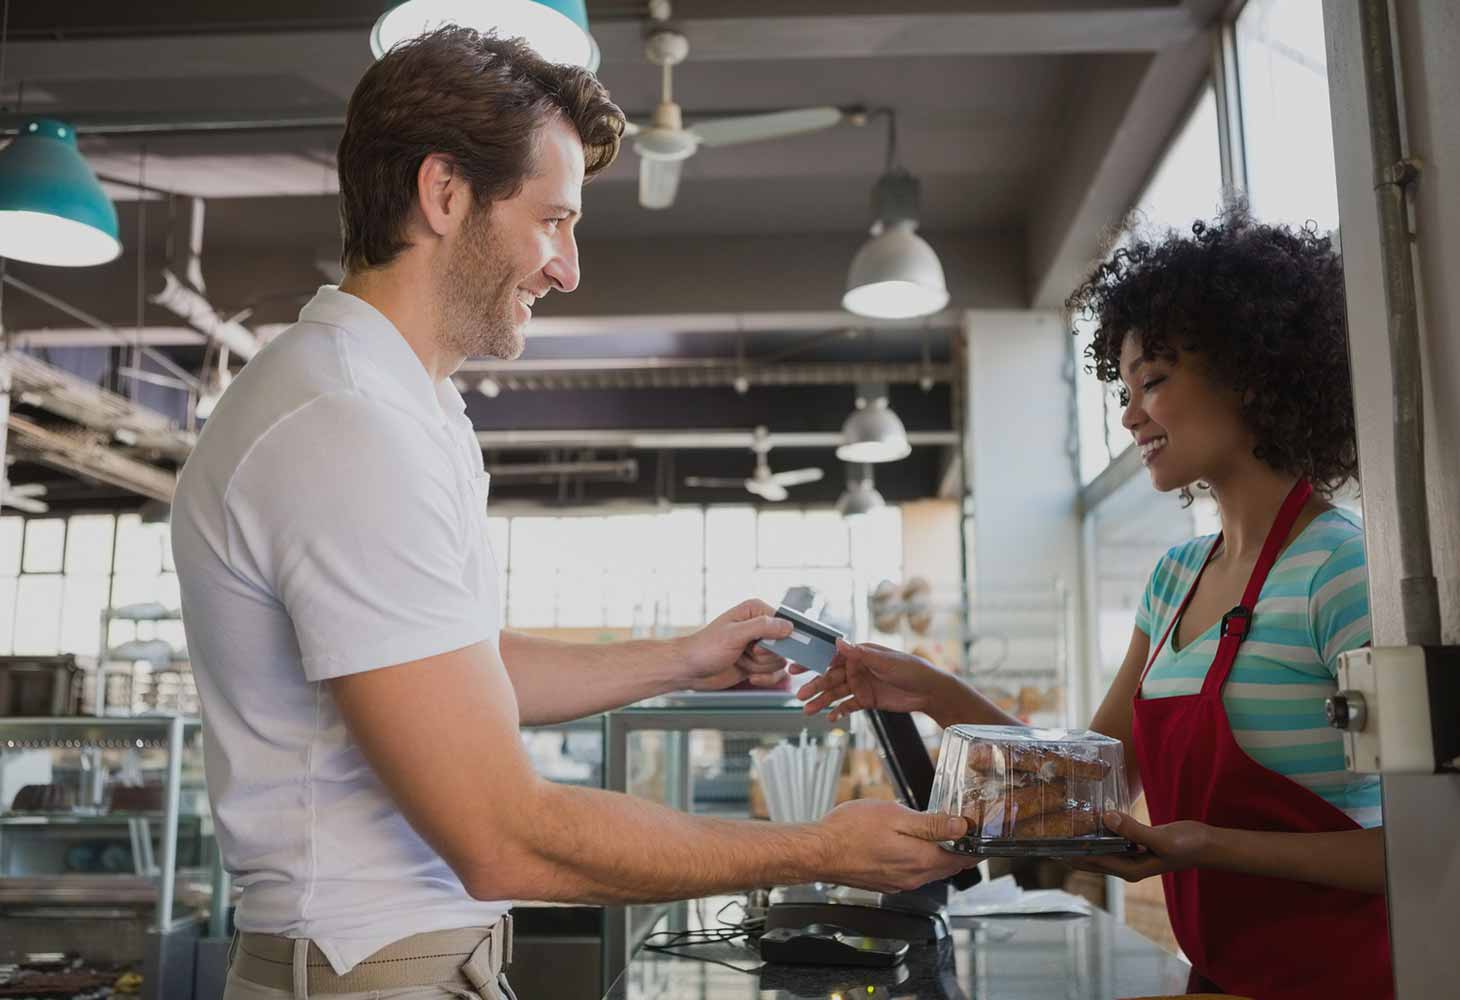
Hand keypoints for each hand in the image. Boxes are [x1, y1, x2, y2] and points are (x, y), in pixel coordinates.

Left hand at [676, 599, 792, 691]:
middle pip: (784, 645)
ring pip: (780, 661)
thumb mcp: (734, 634)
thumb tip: (788, 626)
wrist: (690, 669)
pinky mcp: (758, 664)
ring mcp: (760, 647)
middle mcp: (761, 627)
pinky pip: (776, 673)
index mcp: (756, 611)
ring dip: (760, 667)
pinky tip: (749, 676)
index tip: (756, 647)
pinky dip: (765, 678)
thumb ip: (763, 627)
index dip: (776, 639)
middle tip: (746, 653)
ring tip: (741, 661)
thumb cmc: (705, 648)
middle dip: (765, 656)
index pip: (785, 623)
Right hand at [795, 640, 949, 722]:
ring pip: (837, 694)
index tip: (796, 669)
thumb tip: (838, 642)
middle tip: (799, 696)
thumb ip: (860, 654)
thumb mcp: (884, 661)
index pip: (831, 658)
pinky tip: (829, 718)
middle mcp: (858, 669)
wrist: (929, 692)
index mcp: (860, 654)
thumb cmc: (910, 669)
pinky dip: (838, 711)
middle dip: (815, 687)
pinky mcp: (867, 700)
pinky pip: (848, 706)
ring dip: (822, 702)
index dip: (813, 663)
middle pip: (831, 678)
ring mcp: (861, 685)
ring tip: (808, 711)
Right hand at [813, 800, 976, 892]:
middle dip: (959, 852)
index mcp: (920, 861)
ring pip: (929, 871)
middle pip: (947, 867)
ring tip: (941, 835)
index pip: (961, 860)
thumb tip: (960, 827)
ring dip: (939, 856)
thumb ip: (931, 824)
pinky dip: (920, 861)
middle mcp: (912, 878)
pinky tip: (911, 845)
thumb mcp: (896, 816)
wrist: (819, 852)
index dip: (975, 848)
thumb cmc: (850, 832)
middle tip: (965, 833)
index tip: (982, 837)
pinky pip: (912, 873)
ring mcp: (898, 883)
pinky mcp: (885, 882)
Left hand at [1062, 811, 1212, 881]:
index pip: (1092, 862)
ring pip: (1099, 850)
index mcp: (1130, 870)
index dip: (1070, 855)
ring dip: (1082, 842)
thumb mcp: (1161, 839)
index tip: (1050, 847)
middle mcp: (1127, 866)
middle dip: (1069, 851)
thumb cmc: (1187, 846)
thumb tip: (1106, 818)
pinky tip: (1089, 821)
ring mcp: (1131, 857)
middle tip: (1046, 838)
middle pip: (1090, 860)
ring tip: (1061, 829)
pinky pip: (1111, 841)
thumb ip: (1134, 830)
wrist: (1207, 844)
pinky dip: (1099, 833)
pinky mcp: (1136, 846)